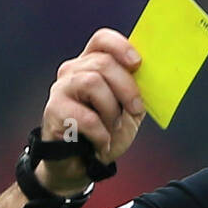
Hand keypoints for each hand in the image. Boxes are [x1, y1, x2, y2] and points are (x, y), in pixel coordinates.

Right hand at [39, 28, 144, 191]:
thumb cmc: (104, 135)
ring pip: (92, 83)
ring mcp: (61, 90)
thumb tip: (154, 76)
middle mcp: (73, 72)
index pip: (101, 40)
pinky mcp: (54, 112)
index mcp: (91, 66)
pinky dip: (101, 133)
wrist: (80, 166)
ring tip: (111, 127)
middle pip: (102, 63)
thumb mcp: (127, 112)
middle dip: (126, 87)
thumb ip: (136, 92)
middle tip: (134, 109)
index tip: (137, 63)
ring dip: (110, 110)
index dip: (120, 46)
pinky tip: (102, 142)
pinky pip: (86, 116)